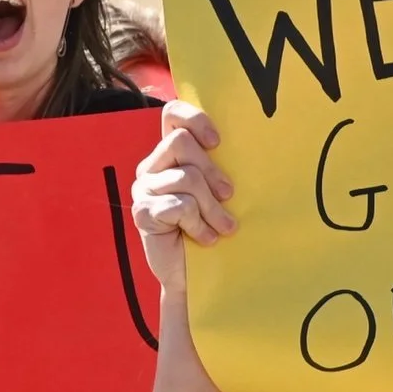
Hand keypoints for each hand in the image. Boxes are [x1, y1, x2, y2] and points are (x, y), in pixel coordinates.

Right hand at [132, 100, 236, 298]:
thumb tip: (250, 144)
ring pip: (186, 177)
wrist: (196, 277)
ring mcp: (143, 189)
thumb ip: (220, 167)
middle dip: (212, 172)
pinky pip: (179, 205)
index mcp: (170, 154)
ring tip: (223, 228)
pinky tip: (205, 238)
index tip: (218, 143)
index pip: (172, 114)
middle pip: (181, 142)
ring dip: (212, 207)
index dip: (195, 119)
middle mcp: (152, 166)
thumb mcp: (219, 193)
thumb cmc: (212, 229)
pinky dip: (199, 225)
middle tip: (229, 196)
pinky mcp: (142, 213)